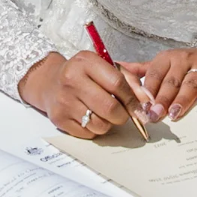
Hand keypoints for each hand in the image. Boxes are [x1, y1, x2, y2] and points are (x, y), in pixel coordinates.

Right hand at [17, 51, 145, 137]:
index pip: (117, 83)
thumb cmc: (84, 75)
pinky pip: (89, 133)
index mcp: (86, 62)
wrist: (50, 82)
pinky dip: (95, 129)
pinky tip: (89, 117)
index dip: (132, 99)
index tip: (140, 108)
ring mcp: (64, 101)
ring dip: (108, 123)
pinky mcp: (59, 119)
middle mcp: (72, 80)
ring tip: (103, 113)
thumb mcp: (105, 68)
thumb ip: (129, 81)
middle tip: (122, 114)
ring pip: (101, 124)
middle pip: (110, 108)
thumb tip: (147, 102)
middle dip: (123, 115)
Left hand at [123, 47, 196, 121]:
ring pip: (191, 83)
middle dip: (162, 100)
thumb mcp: (164, 66)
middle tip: (156, 116)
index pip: (154, 75)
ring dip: (182, 99)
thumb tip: (116, 67)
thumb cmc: (186, 67)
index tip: (142, 108)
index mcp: (166, 59)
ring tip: (175, 113)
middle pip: (171, 81)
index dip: (148, 92)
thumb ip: (142, 71)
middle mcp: (183, 59)